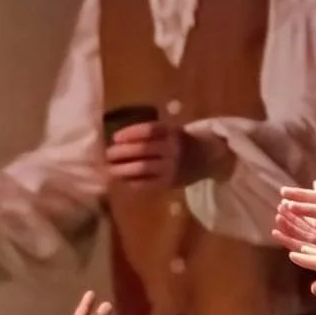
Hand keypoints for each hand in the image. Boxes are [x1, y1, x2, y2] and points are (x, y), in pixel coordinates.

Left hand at [105, 121, 227, 188]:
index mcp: (173, 132)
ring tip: (110, 170)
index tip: (115, 138)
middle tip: (107, 155)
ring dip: (123, 169)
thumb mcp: (171, 131)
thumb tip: (118, 140)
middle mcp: (173, 149)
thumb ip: (150, 134)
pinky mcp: (170, 183)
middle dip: (122, 153)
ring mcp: (172, 167)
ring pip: (142, 168)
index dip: (130, 133)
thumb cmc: (181, 142)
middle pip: (143, 150)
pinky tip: (122, 180)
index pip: (149, 130)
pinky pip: (147, 184)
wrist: (208, 158)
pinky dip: (132, 182)